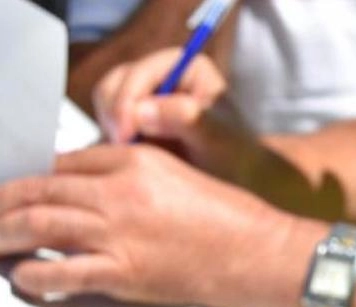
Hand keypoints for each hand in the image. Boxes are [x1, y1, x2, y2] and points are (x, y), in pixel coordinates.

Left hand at [0, 144, 312, 306]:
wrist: (261, 253)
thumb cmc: (233, 218)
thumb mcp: (180, 175)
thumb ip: (134, 176)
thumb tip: (91, 190)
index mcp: (135, 160)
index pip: (64, 162)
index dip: (33, 177)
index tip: (19, 190)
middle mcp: (119, 191)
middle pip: (40, 190)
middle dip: (3, 201)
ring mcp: (119, 233)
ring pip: (38, 225)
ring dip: (3, 233)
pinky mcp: (124, 272)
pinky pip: (62, 272)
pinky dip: (33, 276)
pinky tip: (23, 277)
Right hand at [93, 48, 227, 157]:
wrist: (237, 179)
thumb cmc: (235, 155)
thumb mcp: (216, 138)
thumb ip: (186, 119)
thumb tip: (142, 110)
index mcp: (185, 66)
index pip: (138, 73)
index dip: (126, 101)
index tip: (126, 135)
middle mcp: (162, 76)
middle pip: (114, 85)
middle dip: (114, 116)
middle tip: (122, 148)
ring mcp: (146, 97)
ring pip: (106, 105)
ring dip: (111, 129)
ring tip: (128, 155)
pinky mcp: (135, 121)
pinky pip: (109, 126)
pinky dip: (111, 141)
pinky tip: (126, 160)